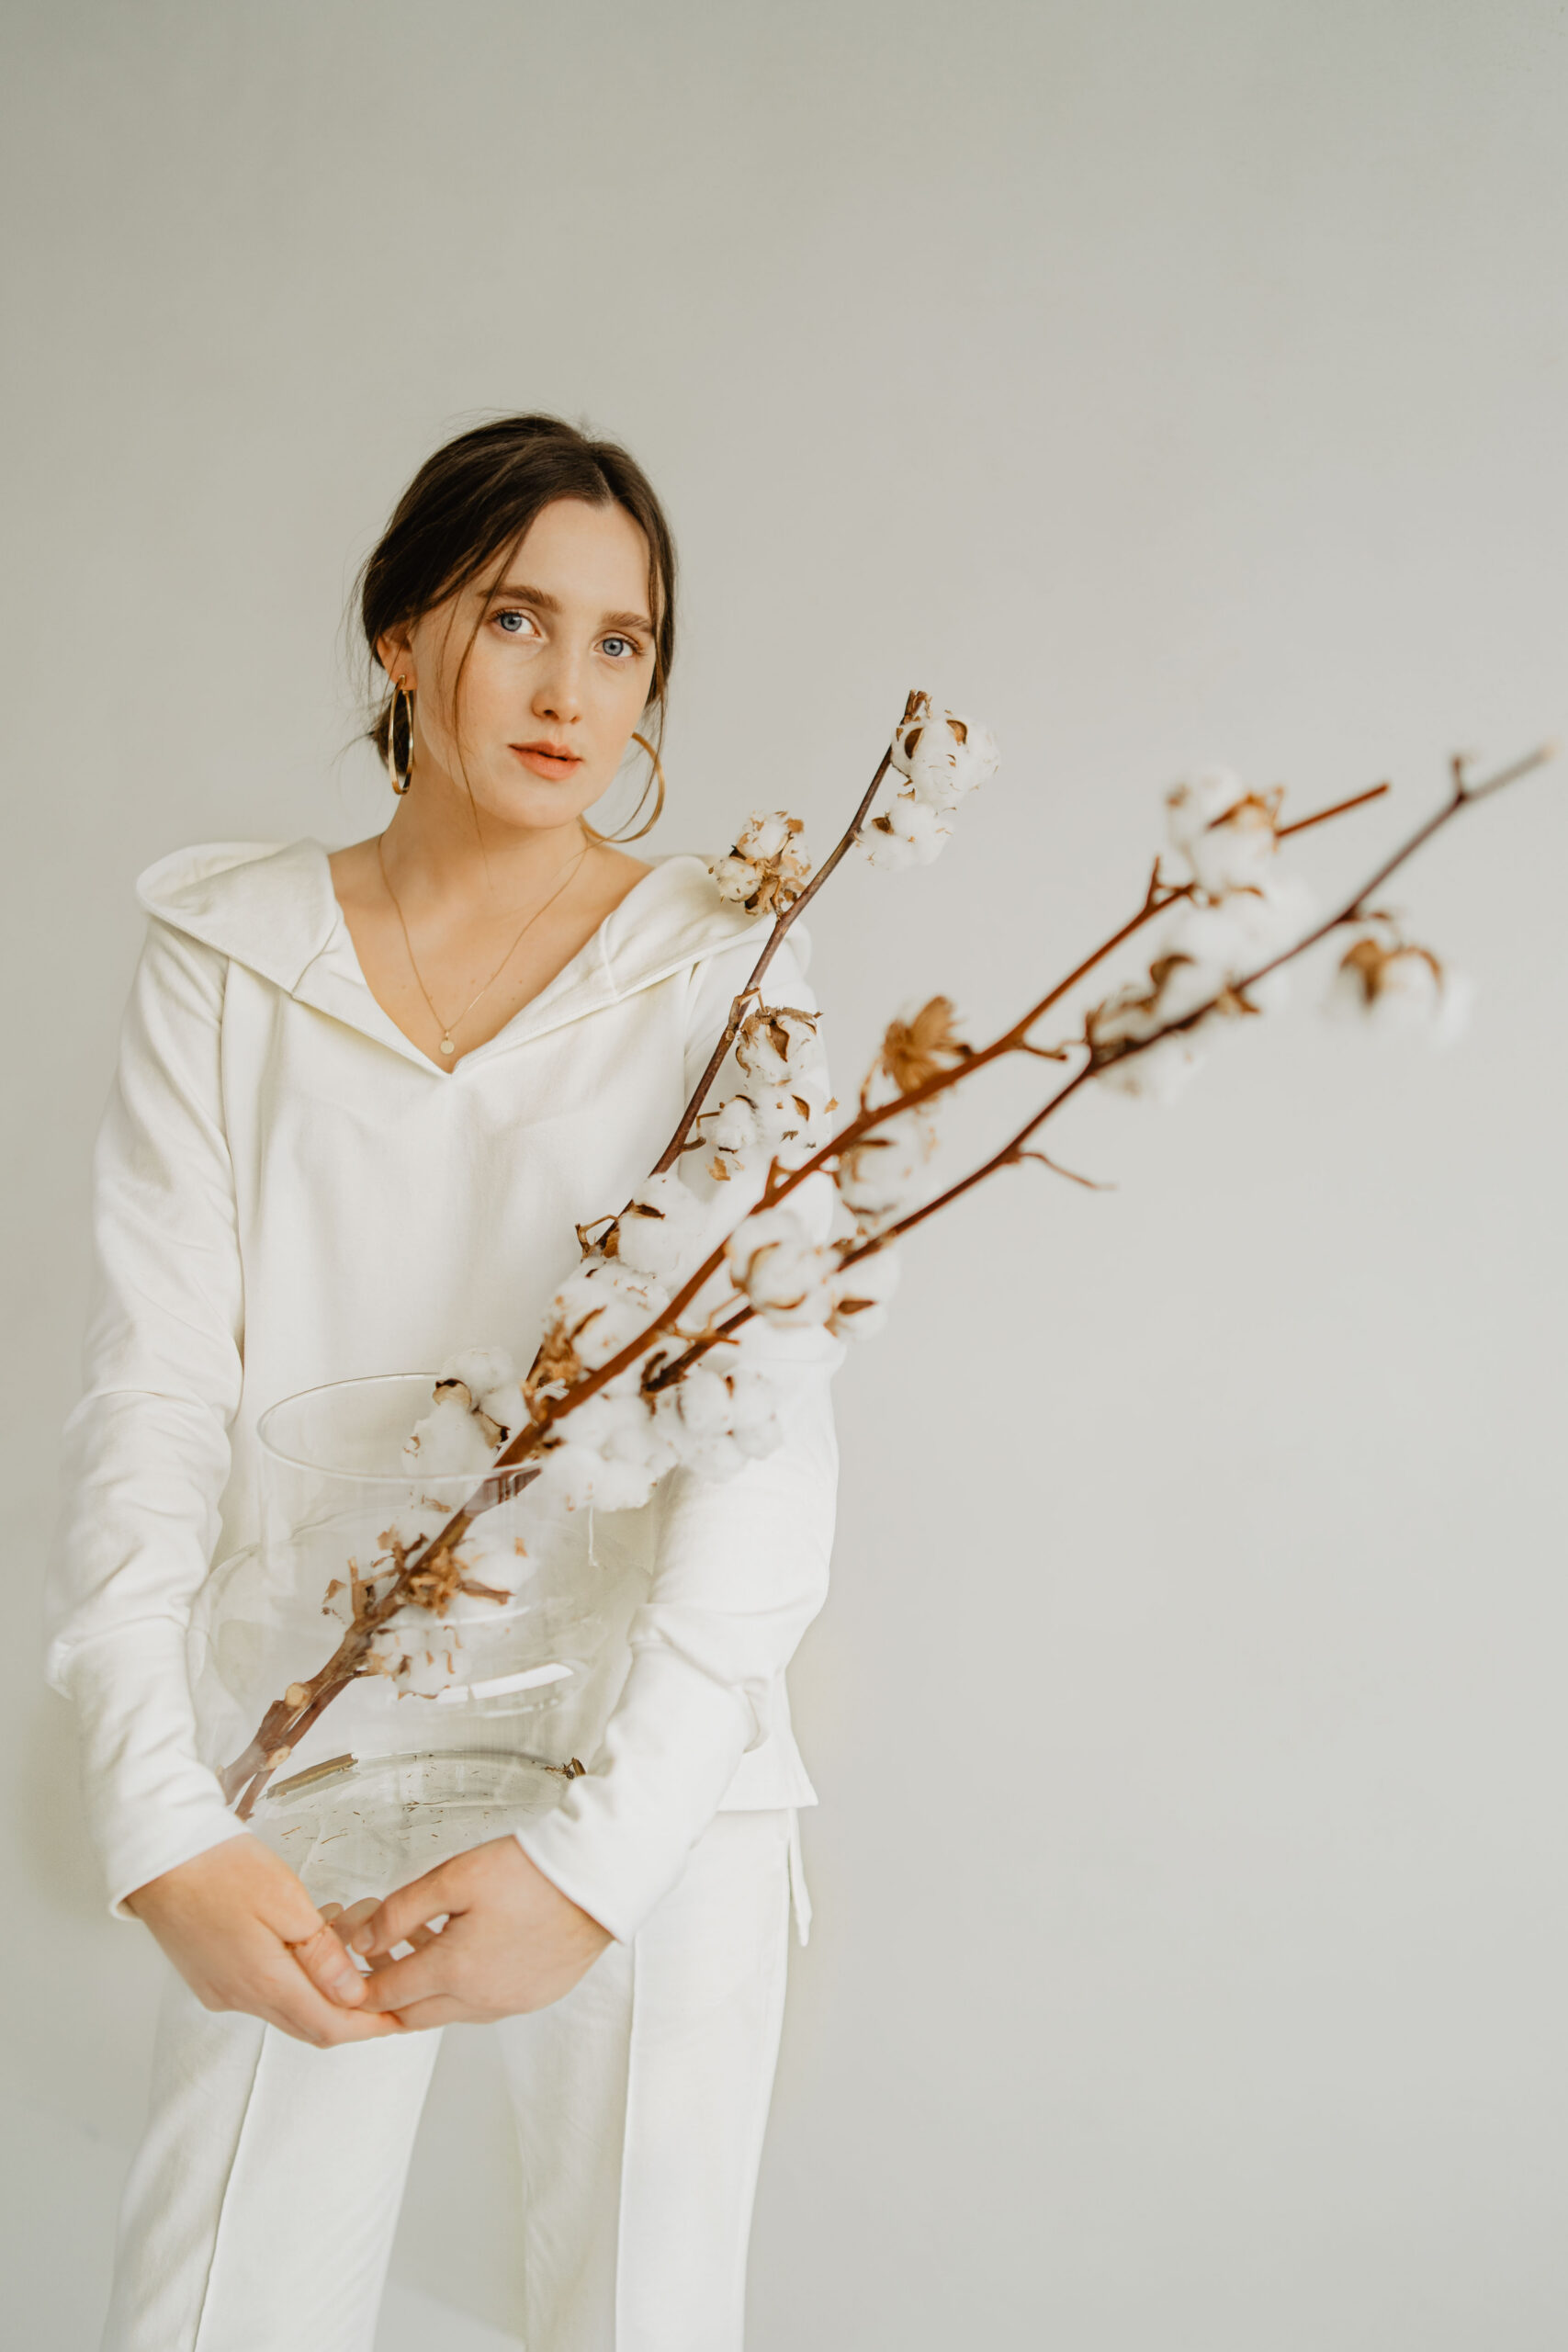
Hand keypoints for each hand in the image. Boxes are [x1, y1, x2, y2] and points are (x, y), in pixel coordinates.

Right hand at [125, 1835, 401, 2045]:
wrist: (156, 1856)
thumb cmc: (220, 1869)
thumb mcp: (285, 1901)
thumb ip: (321, 1954)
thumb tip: (352, 1995)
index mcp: (264, 1983)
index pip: (329, 2027)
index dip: (370, 2025)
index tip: (401, 2016)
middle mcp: (240, 1998)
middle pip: (308, 2024)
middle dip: (350, 2009)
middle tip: (384, 1981)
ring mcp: (220, 1989)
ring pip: (284, 2006)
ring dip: (320, 1986)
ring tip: (345, 1938)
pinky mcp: (208, 1976)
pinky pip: (260, 1990)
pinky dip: (290, 1975)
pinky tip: (302, 1936)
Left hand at [347, 1837, 612, 2027]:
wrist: (597, 1878)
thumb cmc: (531, 1871)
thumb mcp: (455, 1878)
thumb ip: (400, 1912)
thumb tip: (362, 1942)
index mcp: (455, 1972)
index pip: (386, 1995)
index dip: (356, 1986)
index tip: (341, 1975)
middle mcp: (480, 2001)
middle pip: (411, 2015)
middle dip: (384, 1995)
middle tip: (371, 1965)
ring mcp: (509, 2004)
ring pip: (446, 2013)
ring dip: (423, 1990)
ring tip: (418, 1943)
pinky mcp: (533, 1998)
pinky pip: (481, 2007)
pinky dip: (459, 1989)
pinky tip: (463, 1949)